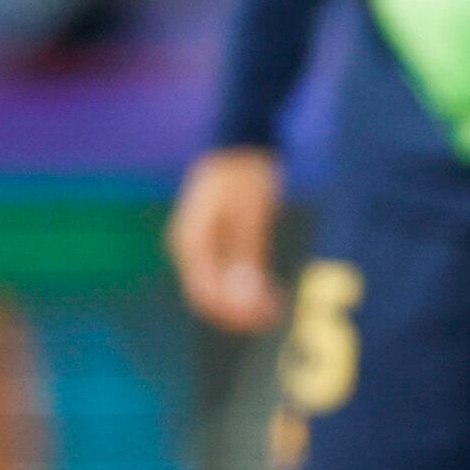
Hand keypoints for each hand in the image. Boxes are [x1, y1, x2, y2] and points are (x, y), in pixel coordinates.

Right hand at [167, 148, 286, 332]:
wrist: (242, 146)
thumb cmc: (246, 178)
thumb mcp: (252, 217)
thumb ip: (247, 256)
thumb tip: (245, 298)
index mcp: (191, 242)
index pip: (204, 293)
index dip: (232, 313)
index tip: (261, 324)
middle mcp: (190, 248)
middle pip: (210, 294)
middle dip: (240, 312)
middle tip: (274, 322)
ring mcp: (202, 245)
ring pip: (220, 286)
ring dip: (246, 301)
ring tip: (279, 308)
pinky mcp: (218, 241)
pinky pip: (229, 273)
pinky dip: (249, 285)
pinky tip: (274, 291)